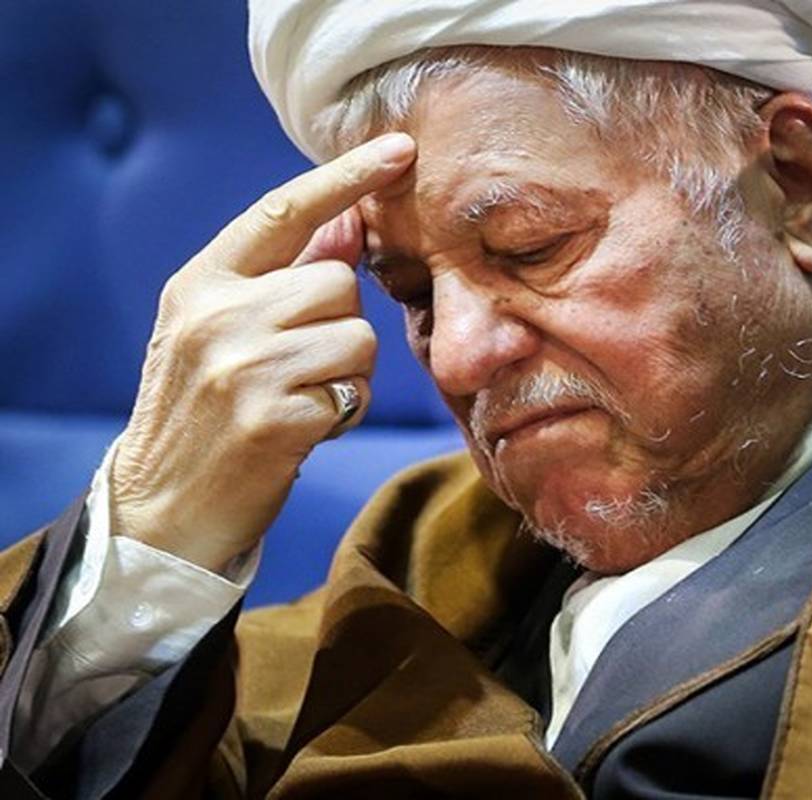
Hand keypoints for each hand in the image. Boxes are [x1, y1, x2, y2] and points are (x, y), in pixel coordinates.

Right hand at [110, 134, 415, 572]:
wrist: (165, 506)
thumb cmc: (204, 410)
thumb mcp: (220, 330)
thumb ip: (280, 275)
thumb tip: (347, 222)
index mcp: (201, 283)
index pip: (284, 210)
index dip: (346, 175)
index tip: (400, 147)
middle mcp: (216, 315)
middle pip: (339, 282)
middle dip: (340, 323)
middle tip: (302, 364)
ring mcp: (243, 366)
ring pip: (358, 336)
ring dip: (347, 372)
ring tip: (302, 396)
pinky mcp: (273, 418)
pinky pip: (353, 392)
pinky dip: (342, 412)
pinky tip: (303, 429)